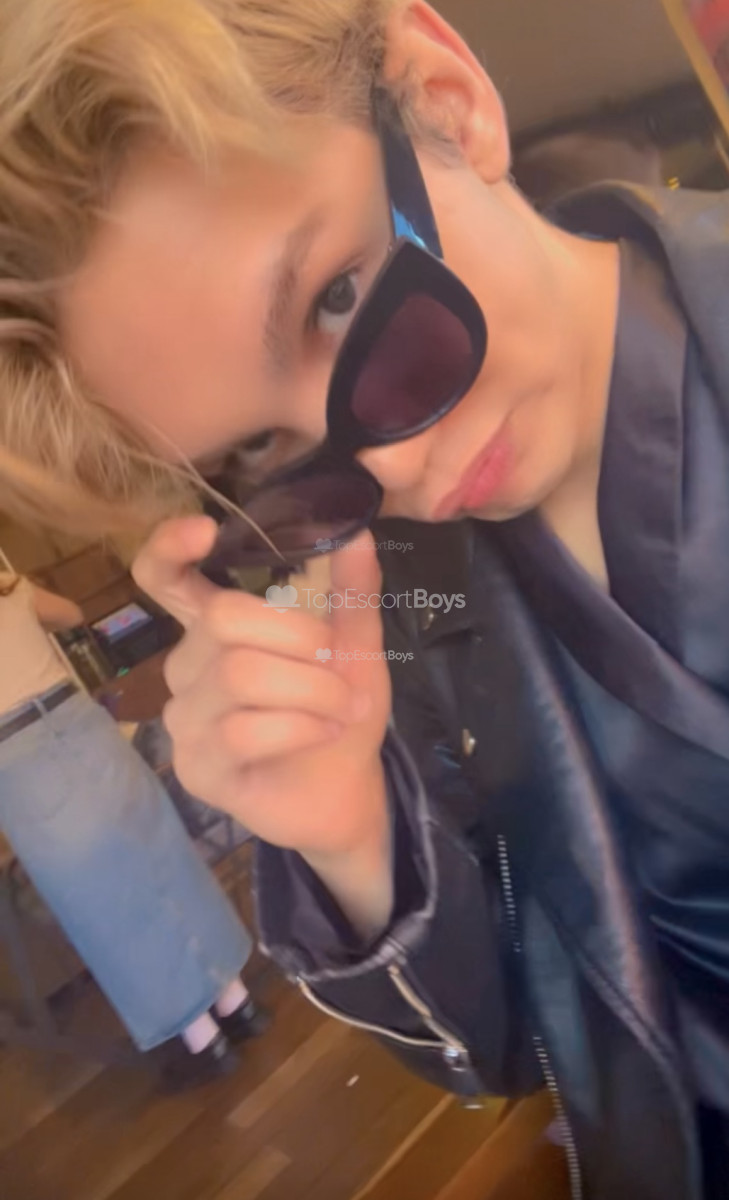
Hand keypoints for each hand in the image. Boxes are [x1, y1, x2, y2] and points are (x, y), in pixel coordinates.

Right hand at [132, 519, 391, 863]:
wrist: (347, 792)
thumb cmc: (339, 712)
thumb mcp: (355, 646)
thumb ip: (352, 592)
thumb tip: (360, 533)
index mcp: (215, 629)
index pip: (163, 579)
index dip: (169, 549)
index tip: (205, 529)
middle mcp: (187, 667)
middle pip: (222, 619)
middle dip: (298, 639)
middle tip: (340, 669)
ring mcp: (185, 720)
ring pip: (238, 675)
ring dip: (311, 689)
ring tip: (344, 709)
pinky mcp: (197, 768)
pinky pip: (243, 731)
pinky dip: (301, 726)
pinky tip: (325, 733)